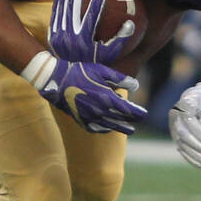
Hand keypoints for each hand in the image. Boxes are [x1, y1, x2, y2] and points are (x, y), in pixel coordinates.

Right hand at [31, 53, 145, 134]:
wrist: (56, 79)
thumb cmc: (80, 71)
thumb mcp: (102, 70)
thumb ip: (121, 79)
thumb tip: (136, 86)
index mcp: (108, 98)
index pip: (129, 111)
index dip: (139, 113)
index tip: (144, 114)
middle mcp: (100, 111)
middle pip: (121, 120)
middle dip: (132, 121)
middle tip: (138, 121)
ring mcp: (90, 117)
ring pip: (110, 126)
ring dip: (121, 127)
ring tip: (130, 129)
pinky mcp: (80, 119)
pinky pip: (95, 128)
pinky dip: (104, 129)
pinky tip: (107, 127)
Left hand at [48, 0, 135, 63]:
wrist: (68, 77)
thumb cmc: (93, 64)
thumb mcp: (110, 55)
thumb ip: (121, 40)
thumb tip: (131, 24)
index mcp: (84, 41)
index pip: (91, 17)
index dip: (97, 3)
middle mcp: (69, 37)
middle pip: (73, 10)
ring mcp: (58, 36)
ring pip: (62, 10)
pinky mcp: (51, 35)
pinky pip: (55, 15)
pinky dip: (59, 4)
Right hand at [169, 87, 200, 167]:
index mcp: (187, 101)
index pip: (188, 119)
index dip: (198, 132)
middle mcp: (177, 113)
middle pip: (182, 133)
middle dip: (196, 145)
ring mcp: (174, 125)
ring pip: (181, 143)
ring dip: (194, 154)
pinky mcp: (176, 135)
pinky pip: (181, 148)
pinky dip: (190, 158)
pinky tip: (200, 165)